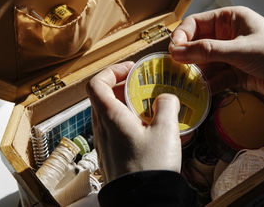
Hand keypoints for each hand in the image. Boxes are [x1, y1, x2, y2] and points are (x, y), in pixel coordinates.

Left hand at [87, 61, 181, 182]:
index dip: (112, 71)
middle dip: (124, 86)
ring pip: (109, 113)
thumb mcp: (166, 131)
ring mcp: (105, 142)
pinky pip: (115, 129)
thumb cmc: (150, 167)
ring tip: (149, 107)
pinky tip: (148, 129)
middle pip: (103, 96)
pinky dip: (128, 121)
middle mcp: (102, 128)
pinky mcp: (111, 154)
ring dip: (126, 104)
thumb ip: (167, 105)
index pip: (96, 83)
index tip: (131, 70)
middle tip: (144, 86)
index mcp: (110, 117)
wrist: (143, 201)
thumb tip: (166, 97)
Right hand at [169, 6, 263, 125]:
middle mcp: (229, 35)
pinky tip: (201, 91)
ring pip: (206, 63)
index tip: (173, 51)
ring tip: (186, 83)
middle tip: (175, 70)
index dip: (182, 35)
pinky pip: (216, 77)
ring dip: (197, 73)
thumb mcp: (240, 50)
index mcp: (230, 19)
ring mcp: (232, 55)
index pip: (196, 23)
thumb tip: (176, 51)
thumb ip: (207, 51)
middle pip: (198, 44)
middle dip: (188, 57)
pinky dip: (208, 84)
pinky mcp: (236, 73)